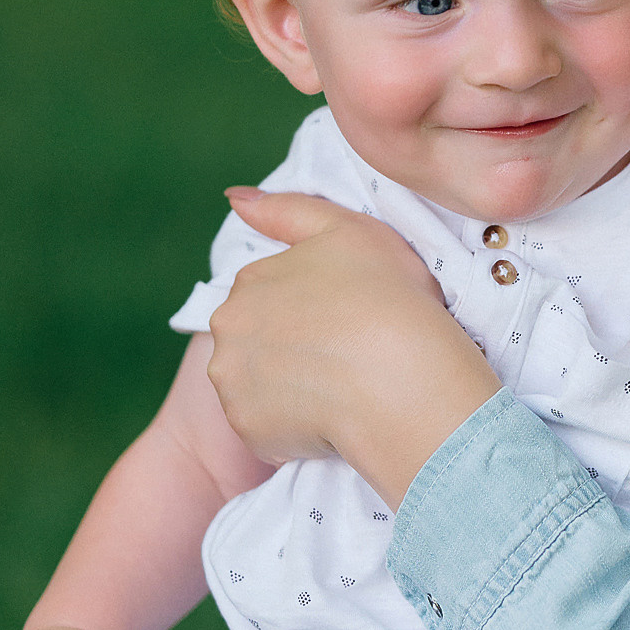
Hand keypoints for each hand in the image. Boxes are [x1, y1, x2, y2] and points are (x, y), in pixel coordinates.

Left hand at [207, 189, 497, 500]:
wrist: (401, 380)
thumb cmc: (386, 298)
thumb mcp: (346, 230)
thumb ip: (288, 210)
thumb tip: (234, 198)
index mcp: (249, 281)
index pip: (271, 294)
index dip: (313, 305)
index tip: (349, 315)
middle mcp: (228, 330)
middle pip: (259, 340)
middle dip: (293, 346)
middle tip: (348, 353)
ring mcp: (234, 384)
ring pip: (260, 385)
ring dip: (291, 387)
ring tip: (343, 386)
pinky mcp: (248, 430)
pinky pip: (269, 430)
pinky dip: (296, 427)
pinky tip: (333, 416)